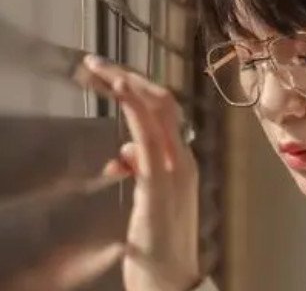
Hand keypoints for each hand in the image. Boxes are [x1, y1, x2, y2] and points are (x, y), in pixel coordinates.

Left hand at [85, 55, 201, 290]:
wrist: (173, 280)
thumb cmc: (161, 243)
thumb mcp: (152, 198)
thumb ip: (143, 169)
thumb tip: (126, 150)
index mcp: (182, 161)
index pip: (164, 112)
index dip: (137, 87)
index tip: (109, 73)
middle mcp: (182, 158)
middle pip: (162, 103)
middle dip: (129, 77)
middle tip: (96, 63)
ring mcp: (174, 168)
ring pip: (158, 111)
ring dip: (127, 84)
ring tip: (98, 71)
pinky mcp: (159, 183)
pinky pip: (149, 136)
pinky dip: (134, 107)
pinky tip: (118, 90)